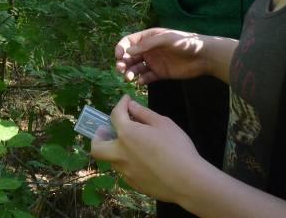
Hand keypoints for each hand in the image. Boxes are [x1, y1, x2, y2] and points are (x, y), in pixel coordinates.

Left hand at [91, 96, 207, 204]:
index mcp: (127, 135)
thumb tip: (131, 105)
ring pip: (112, 160)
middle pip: (97, 147)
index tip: (126, 100)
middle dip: (98, 137)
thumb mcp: (163, 124)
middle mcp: (120, 154)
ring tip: (131, 145)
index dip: (120, 104)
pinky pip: (125, 171)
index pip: (115, 115)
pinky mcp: (134, 184)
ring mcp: (125, 172)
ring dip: (116, 150)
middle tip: (107, 130)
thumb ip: (143, 113)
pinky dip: (128, 163)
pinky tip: (143, 161)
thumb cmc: (177, 148)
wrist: (188, 181)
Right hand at [115, 28, 213, 84]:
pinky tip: (141, 82)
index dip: (121, 48)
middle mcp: (148, 50)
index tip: (118, 56)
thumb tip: (128, 51)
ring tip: (129, 78)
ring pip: (136, 68)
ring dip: (130, 72)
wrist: (202, 56)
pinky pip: (147, 77)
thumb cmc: (184, 42)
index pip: (129, 42)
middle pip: (130, 56)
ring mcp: (153, 62)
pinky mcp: (160, 73)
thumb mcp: (165, 39)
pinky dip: (141, 80)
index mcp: (148, 38)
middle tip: (120, 69)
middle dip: (123, 62)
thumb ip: (147, 44)